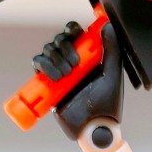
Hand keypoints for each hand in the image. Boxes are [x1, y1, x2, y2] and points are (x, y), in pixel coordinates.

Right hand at [36, 18, 125, 151]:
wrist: (93, 126)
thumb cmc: (107, 104)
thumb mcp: (112, 74)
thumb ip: (113, 50)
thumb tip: (108, 25)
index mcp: (87, 56)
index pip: (74, 33)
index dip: (72, 30)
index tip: (76, 36)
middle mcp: (71, 61)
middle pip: (59, 40)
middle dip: (64, 47)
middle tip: (74, 65)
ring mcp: (58, 71)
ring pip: (47, 50)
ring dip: (55, 58)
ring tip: (67, 74)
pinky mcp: (47, 83)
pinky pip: (38, 65)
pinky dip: (43, 65)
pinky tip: (55, 77)